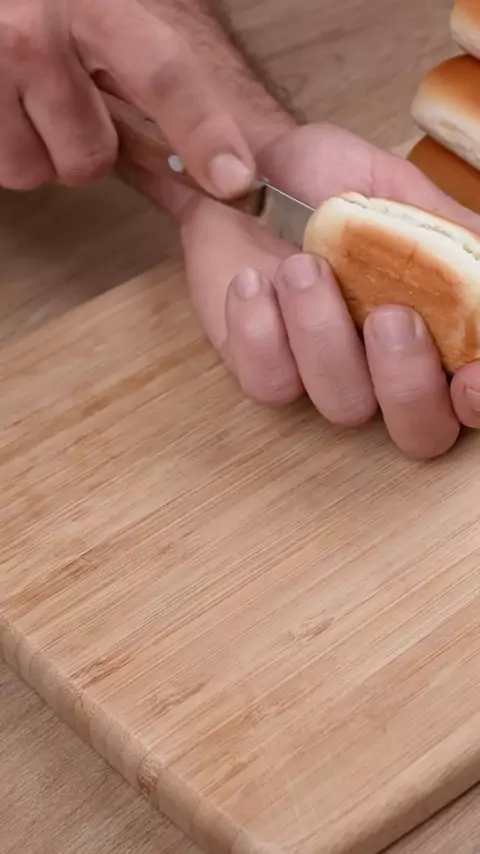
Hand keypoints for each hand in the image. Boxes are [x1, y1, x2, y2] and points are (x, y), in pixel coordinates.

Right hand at [0, 0, 254, 194]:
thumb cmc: (46, 6)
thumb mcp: (104, 8)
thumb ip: (154, 64)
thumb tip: (227, 151)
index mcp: (100, 1)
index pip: (163, 74)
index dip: (202, 131)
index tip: (235, 181)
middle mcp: (41, 27)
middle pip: (93, 152)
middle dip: (92, 150)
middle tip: (73, 105)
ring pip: (48, 170)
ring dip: (47, 151)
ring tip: (31, 99)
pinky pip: (11, 170)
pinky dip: (13, 151)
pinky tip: (8, 107)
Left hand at [118, 123, 479, 459]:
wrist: (247, 166)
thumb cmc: (326, 181)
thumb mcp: (399, 188)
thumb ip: (450, 233)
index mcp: (432, 330)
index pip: (468, 398)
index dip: (478, 399)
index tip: (471, 374)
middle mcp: (383, 367)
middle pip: (419, 432)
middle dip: (409, 381)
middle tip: (390, 316)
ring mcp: (321, 374)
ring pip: (343, 405)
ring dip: (324, 335)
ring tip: (301, 266)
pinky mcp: (260, 368)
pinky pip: (269, 385)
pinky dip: (259, 333)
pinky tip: (251, 283)